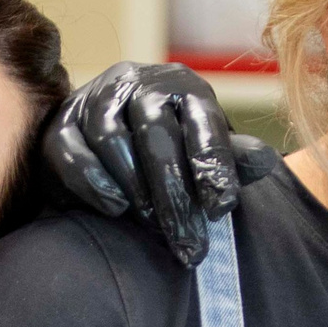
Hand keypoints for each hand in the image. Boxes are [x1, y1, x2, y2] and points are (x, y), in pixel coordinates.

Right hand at [41, 62, 246, 263]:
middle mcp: (138, 82)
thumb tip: (266, 161)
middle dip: (175, 194)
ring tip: (153, 225)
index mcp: (183, 87)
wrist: (105, 146)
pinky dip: (93, 180)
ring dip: (135, 186)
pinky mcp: (60, 124)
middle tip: (190, 244)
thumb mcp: (205, 151)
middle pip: (157, 134)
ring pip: (112, 138)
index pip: (202, 121)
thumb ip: (232, 158)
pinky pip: (71, 149)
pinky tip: (115, 208)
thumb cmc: (169, 152)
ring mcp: (95, 98)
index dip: (212, 166)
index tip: (221, 211)